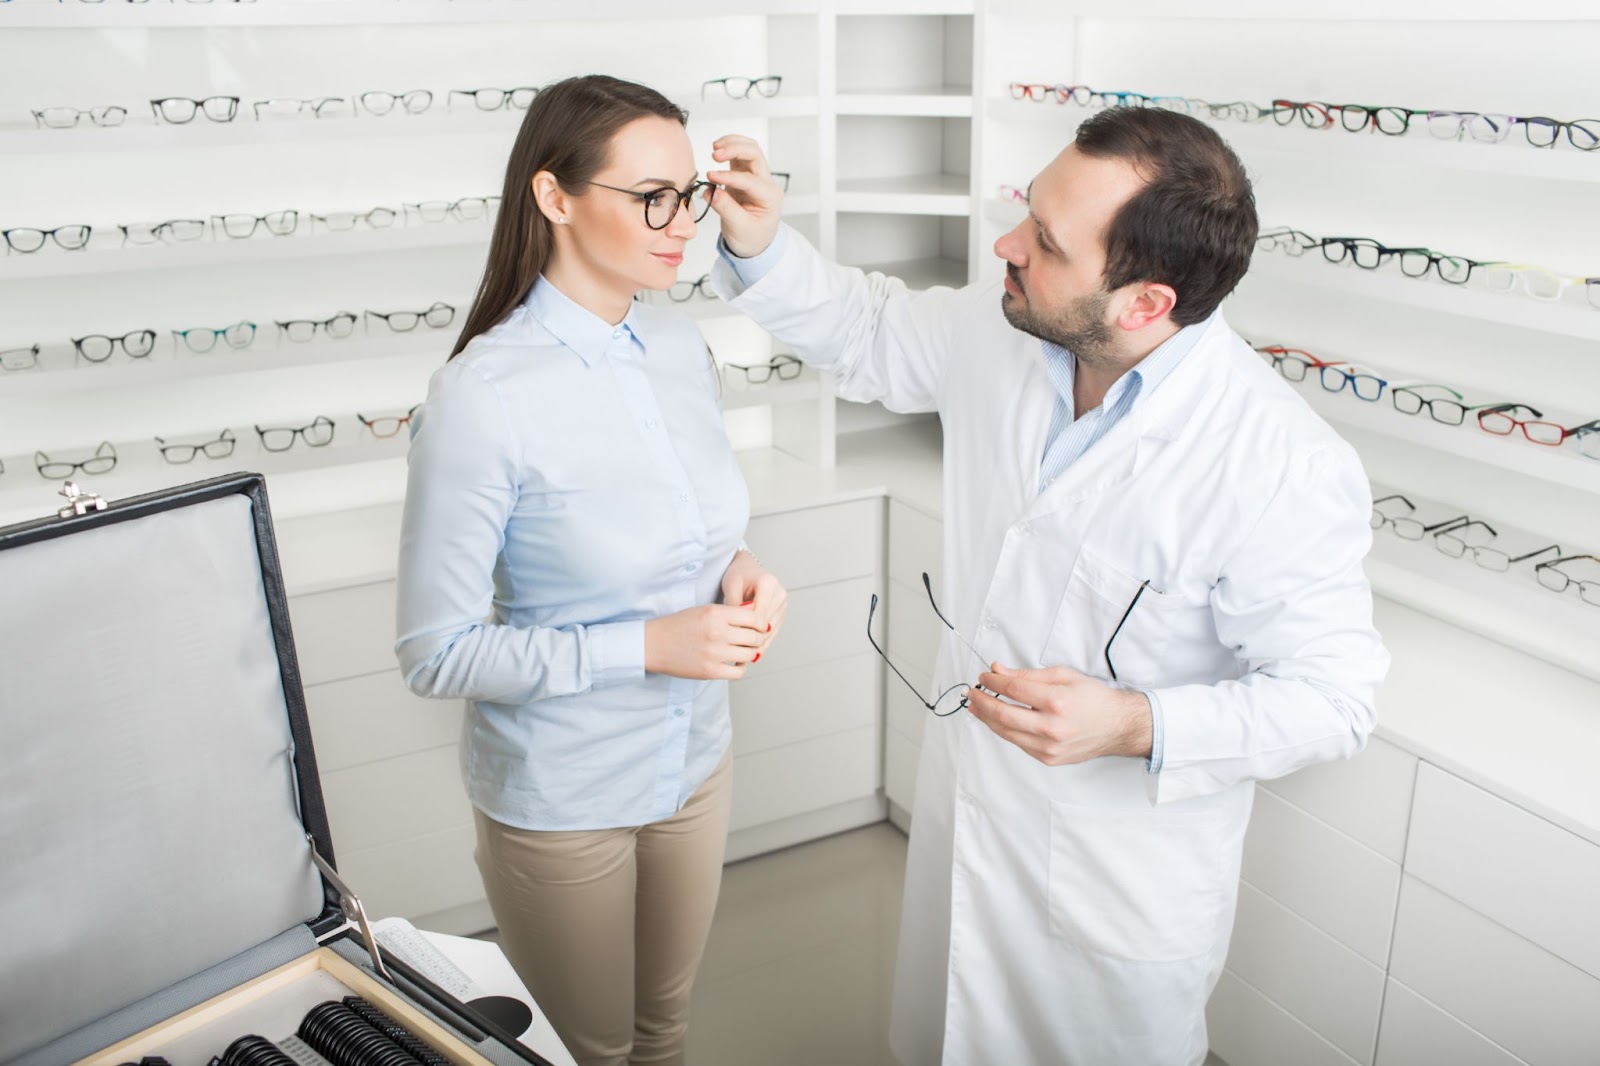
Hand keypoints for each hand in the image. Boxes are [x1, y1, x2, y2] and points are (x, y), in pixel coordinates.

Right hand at [644, 604, 766, 680]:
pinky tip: (734, 664)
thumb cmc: (678, 626)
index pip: (754, 618)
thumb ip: (728, 613)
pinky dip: (740, 669)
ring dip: (749, 654)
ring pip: (750, 655)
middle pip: (755, 637)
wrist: (654, 644)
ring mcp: (714, 653)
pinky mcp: (710, 671)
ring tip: (742, 652)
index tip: (760, 627)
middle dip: (758, 639)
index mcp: (716, 614)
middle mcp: (717, 632)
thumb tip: (755, 616)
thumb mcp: (703, 610)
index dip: (761, 623)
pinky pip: (738, 673)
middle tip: (753, 641)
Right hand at [707, 134, 784, 258]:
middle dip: (735, 149)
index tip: (711, 177)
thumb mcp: (738, 228)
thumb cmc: (751, 237)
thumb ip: (725, 208)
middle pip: (755, 154)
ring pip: (750, 149)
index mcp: (770, 198)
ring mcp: (756, 177)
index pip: (750, 180)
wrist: (755, 242)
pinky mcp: (745, 175)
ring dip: (733, 143)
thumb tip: (711, 191)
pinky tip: (717, 149)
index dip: (729, 177)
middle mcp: (766, 184)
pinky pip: (740, 154)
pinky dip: (730, 147)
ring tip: (715, 148)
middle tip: (715, 154)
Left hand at [720, 550, 787, 656]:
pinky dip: (763, 642)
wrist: (747, 569)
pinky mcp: (781, 613)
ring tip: (743, 657)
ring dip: (759, 644)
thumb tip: (737, 629)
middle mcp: (780, 593)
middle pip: (767, 624)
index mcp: (768, 583)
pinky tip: (752, 653)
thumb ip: (734, 606)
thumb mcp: (731, 586)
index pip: (759, 613)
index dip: (747, 629)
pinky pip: (773, 631)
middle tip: (737, 655)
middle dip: (753, 640)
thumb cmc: (737, 575)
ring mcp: (783, 604)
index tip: (734, 642)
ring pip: (771, 630)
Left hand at [964, 664, 1153, 766]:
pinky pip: (1019, 744)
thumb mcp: (1063, 676)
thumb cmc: (1093, 698)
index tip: (985, 677)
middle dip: (982, 703)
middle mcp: (1052, 727)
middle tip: (972, 694)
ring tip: (977, 707)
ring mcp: (1049, 747)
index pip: (1013, 690)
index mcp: (1057, 701)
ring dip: (988, 719)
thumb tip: (998, 671)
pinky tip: (998, 721)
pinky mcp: (1049, 759)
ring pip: (1007, 733)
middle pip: (1004, 715)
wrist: (1117, 726)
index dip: (993, 682)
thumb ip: (1028, 675)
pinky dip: (1005, 731)